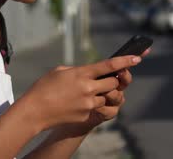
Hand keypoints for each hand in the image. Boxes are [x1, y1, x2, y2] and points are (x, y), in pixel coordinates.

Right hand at [19, 55, 143, 132]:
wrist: (35, 111)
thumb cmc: (44, 88)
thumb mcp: (60, 71)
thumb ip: (78, 70)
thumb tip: (89, 73)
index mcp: (82, 74)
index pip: (109, 65)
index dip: (126, 61)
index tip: (138, 57)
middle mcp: (88, 88)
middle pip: (114, 82)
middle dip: (113, 80)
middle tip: (105, 79)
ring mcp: (88, 103)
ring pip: (107, 96)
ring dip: (101, 93)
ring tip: (84, 93)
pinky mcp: (86, 115)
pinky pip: (97, 107)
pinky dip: (91, 104)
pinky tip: (75, 103)